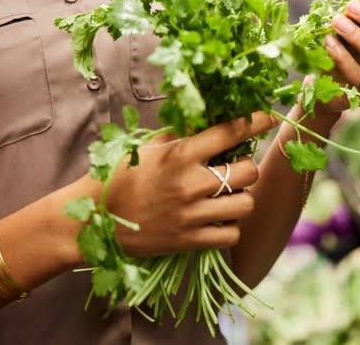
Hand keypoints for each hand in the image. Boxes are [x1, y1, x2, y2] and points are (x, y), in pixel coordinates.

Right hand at [97, 112, 277, 257]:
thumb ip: (181, 135)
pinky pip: (231, 233)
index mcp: (179, 155)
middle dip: (246, 167)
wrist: (91, 220)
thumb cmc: (119, 178)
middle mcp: (189, 183)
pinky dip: (230, 226)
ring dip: (241, 198)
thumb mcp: (148, 148)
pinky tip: (217, 219)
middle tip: (234, 168)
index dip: (255, 122)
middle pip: (248, 171)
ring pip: (246, 204)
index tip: (267, 118)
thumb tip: (209, 118)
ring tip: (226, 196)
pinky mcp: (189, 241)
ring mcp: (191, 215)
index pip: (230, 132)